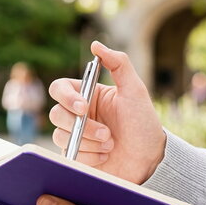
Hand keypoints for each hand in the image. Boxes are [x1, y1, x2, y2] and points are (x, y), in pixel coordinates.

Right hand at [49, 41, 164, 184]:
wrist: (149, 159)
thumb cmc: (143, 123)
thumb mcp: (135, 90)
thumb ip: (119, 63)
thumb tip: (96, 45)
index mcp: (88, 95)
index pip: (59, 88)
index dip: (66, 97)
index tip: (84, 108)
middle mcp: (78, 114)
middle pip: (56, 114)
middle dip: (82, 127)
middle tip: (107, 134)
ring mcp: (75, 136)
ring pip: (60, 136)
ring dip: (88, 143)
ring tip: (111, 144)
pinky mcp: (76, 155)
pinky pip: (69, 154)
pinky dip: (89, 156)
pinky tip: (106, 156)